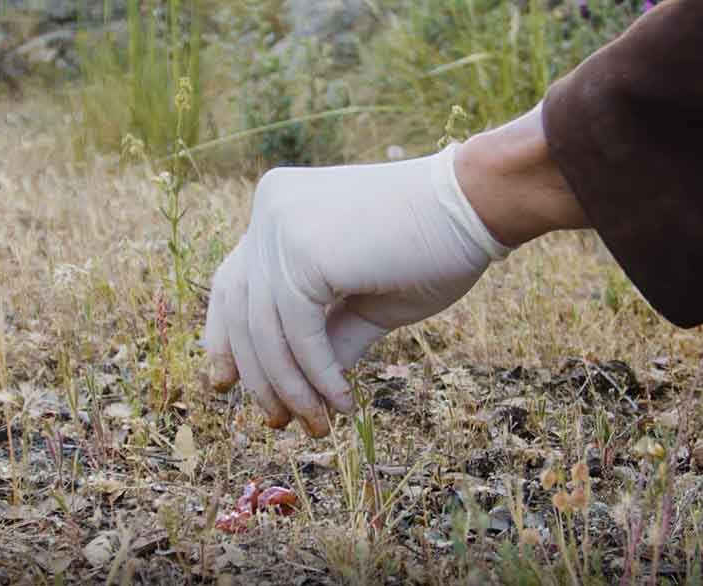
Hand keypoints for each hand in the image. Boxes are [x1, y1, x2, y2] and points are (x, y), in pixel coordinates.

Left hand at [202, 143, 511, 436]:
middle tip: (279, 424)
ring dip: (291, 387)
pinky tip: (342, 402)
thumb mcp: (366, 301)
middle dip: (258, 375)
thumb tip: (299, 392)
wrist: (477, 203)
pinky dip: (317, 375)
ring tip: (319, 424)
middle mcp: (270, 208)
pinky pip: (297, 332)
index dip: (225, 338)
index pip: (234, 282)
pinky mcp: (303, 250)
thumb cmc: (433, 248)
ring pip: (265, 329)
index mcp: (279, 207)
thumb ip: (326, 335)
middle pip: (242, 310)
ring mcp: (281, 225)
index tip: (228, 385)